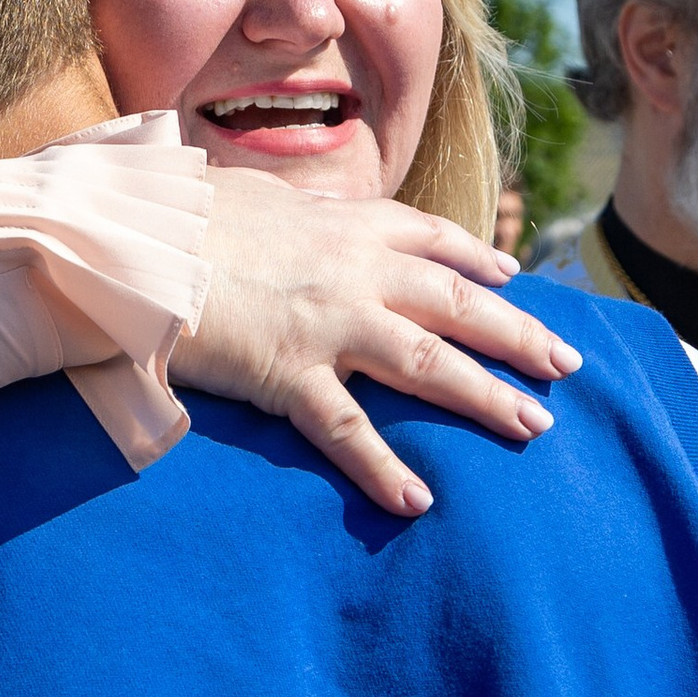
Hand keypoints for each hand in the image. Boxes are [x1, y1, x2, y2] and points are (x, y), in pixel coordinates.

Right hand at [172, 169, 582, 515]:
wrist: (132, 243)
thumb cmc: (179, 214)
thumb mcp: (252, 194)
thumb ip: (293, 212)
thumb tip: (301, 213)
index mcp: (346, 224)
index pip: (432, 237)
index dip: (477, 258)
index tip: (512, 277)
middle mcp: (355, 272)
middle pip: (458, 304)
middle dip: (518, 336)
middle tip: (565, 365)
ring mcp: (328, 324)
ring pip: (429, 365)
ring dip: (488, 398)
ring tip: (534, 428)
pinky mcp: (289, 375)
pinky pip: (347, 431)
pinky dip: (383, 470)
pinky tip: (418, 501)